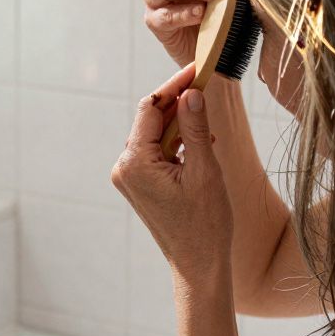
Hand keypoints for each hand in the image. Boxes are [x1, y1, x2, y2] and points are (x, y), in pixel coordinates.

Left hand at [111, 62, 232, 280]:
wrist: (199, 266)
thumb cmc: (205, 225)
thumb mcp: (204, 171)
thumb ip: (196, 129)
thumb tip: (191, 93)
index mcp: (134, 162)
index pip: (151, 108)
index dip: (174, 86)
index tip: (198, 69)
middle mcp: (124, 167)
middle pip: (151, 120)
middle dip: (178, 103)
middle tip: (206, 83)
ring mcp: (130, 177)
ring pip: (156, 135)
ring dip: (181, 124)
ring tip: (210, 119)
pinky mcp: (140, 185)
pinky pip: (157, 152)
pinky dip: (178, 143)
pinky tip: (203, 143)